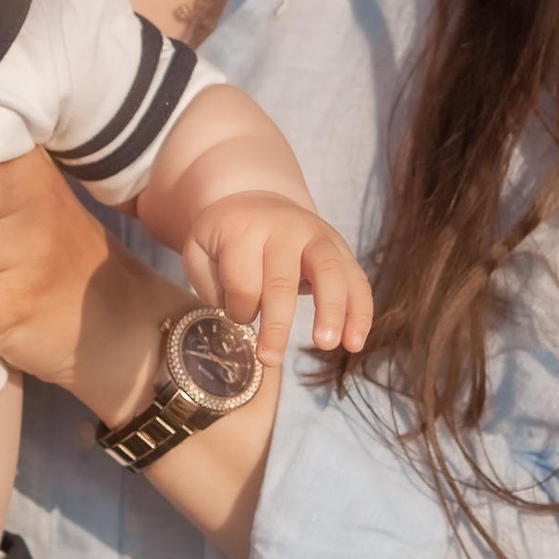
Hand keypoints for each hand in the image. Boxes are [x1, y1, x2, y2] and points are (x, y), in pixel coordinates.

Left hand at [183, 196, 371, 354]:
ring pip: (330, 272)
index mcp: (244, 229)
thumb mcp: (199, 250)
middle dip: (277, 324)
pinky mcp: (341, 248)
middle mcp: (285, 228)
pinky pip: (357, 280)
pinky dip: (360, 312)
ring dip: (331, 312)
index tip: (236, 315)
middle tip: (269, 359)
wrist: (255, 200)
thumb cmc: (225, 237)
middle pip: (283, 279)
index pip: (243, 281)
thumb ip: (210, 283)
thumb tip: (245, 313)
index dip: (238, 309)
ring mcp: (318, 235)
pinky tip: (354, 343)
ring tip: (326, 346)